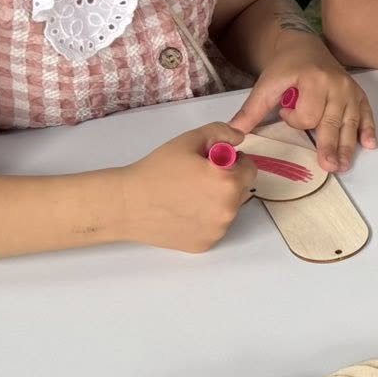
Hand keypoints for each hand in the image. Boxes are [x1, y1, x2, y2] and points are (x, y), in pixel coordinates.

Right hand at [116, 124, 255, 252]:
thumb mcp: (189, 140)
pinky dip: (205, 219)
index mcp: (228, 182)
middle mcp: (228, 209)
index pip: (250, 168)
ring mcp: (217, 230)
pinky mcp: (205, 244)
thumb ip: (221, 132)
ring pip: (228, 209)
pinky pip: (215, 226)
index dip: (233, 161)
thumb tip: (240, 138)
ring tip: (187, 195)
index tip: (212, 162)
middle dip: (226, 180)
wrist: (127, 204)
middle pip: (241, 190)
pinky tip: (183, 211)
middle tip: (197, 177)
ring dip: (217, 200)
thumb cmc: (156, 170)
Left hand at [231, 47, 377, 174]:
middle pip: (331, 121)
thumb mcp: (266, 85)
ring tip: (344, 165)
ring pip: (349, 122)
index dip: (295, 120)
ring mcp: (349, 89)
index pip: (307, 114)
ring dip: (347, 145)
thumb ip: (252, 110)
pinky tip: (368, 144)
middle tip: (331, 167)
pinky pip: (365, 113)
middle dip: (330, 145)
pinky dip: (367, 129)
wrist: (303, 47)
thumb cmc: (285, 68)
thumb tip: (233, 133)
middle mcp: (335, 84)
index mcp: (312, 80)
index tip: (287, 111)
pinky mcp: (358, 93)